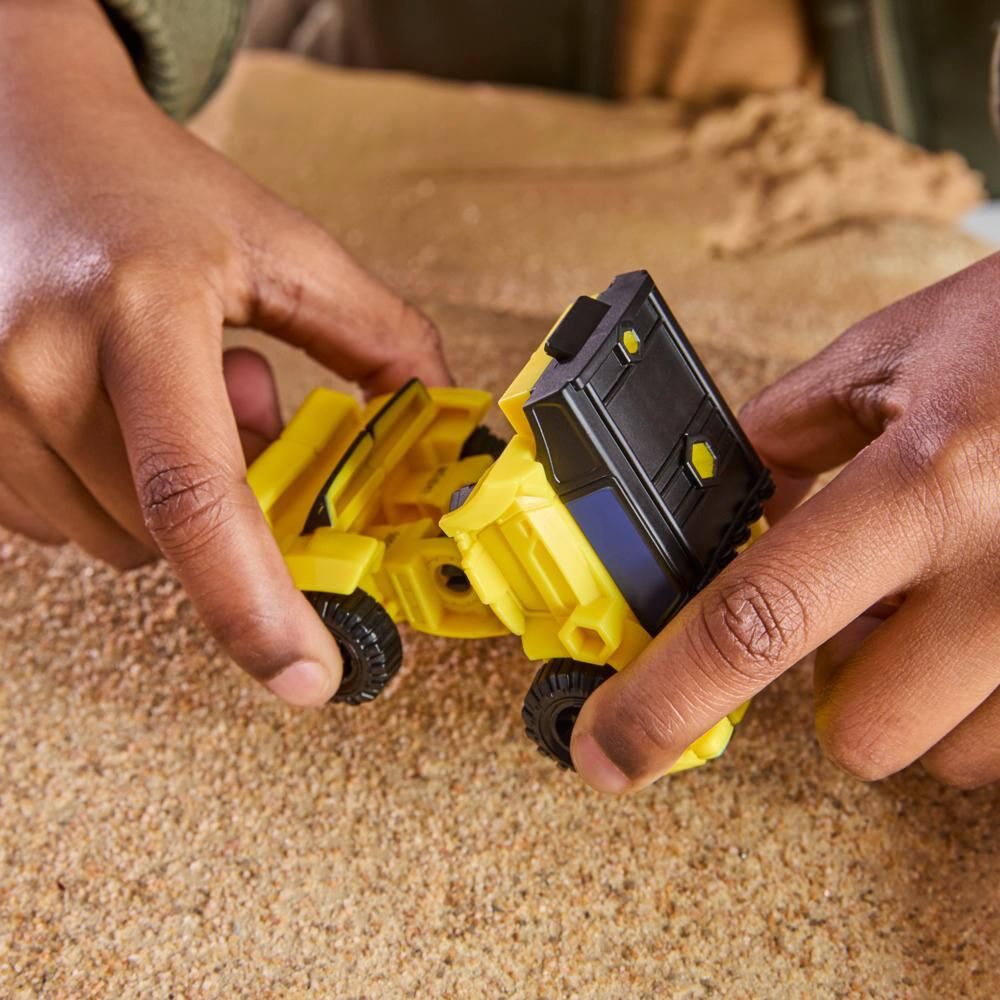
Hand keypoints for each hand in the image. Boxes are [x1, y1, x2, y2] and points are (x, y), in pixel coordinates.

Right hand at [0, 0, 448, 705]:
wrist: (17, 136)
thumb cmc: (148, 188)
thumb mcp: (278, 244)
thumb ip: (375, 333)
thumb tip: (439, 419)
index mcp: (139, 314)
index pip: (196, 494)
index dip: (255, 604)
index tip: (305, 675)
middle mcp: (37, 368)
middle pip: (168, 535)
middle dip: (229, 502)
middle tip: (236, 394)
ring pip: (116, 539)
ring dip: (165, 494)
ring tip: (161, 385)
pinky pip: (62, 521)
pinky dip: (109, 489)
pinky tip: (108, 407)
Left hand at [572, 251, 999, 791]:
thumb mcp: (894, 354)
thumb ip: (787, 435)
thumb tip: (721, 510)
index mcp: (926, 483)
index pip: (757, 622)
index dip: (665, 700)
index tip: (608, 749)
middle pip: (859, 730)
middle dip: (834, 683)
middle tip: (858, 607)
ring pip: (946, 752)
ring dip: (919, 693)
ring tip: (945, 597)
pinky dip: (981, 699)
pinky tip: (990, 617)